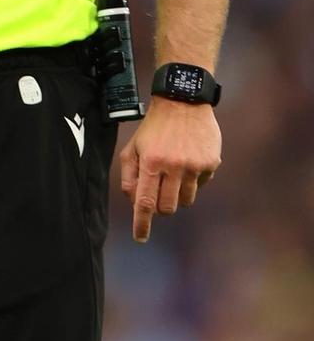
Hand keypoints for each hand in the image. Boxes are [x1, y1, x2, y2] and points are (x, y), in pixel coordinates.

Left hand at [118, 99, 220, 242]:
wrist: (183, 102)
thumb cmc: (153, 128)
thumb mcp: (133, 148)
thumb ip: (129, 177)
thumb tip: (135, 203)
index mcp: (151, 163)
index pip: (145, 202)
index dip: (142, 224)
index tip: (140, 238)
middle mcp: (174, 166)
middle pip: (167, 207)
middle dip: (161, 207)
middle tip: (159, 192)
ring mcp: (194, 165)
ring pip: (186, 200)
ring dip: (178, 194)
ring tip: (174, 171)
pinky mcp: (211, 163)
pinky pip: (201, 185)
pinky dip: (192, 180)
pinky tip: (188, 160)